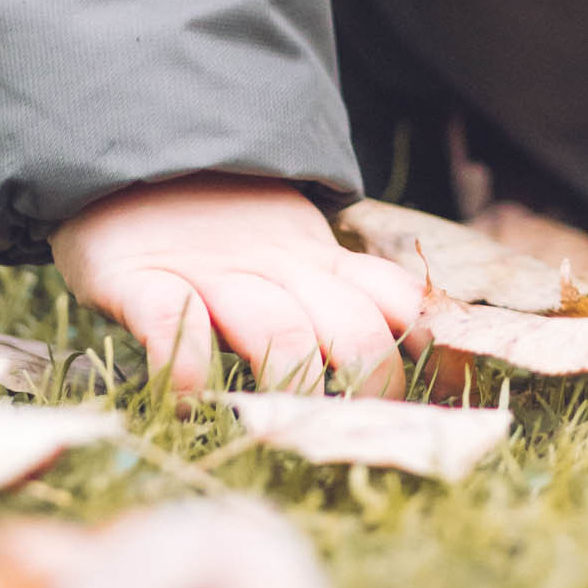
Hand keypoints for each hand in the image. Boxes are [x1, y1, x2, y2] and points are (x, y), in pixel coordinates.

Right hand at [52, 173, 426, 400]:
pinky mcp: (143, 279)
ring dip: (296, 386)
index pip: (399, 300)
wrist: (129, 153)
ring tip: (287, 429)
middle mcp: (278, 267)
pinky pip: (173, 327)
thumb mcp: (290, 246)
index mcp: (318, 262)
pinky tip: (190, 404)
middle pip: (353, 325)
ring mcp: (212, 273)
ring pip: (279, 331)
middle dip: (374, 384)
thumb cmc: (215, 220)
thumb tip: (396, 365)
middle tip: (367, 434)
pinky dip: (187, 372)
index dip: (436, 350)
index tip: (458, 403)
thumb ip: (332, 292)